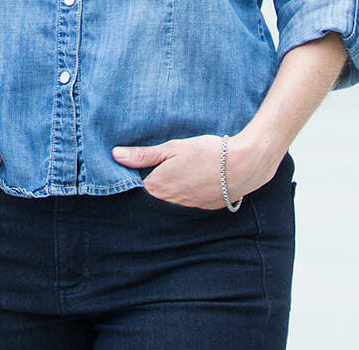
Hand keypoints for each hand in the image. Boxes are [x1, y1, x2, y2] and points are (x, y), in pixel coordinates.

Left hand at [112, 127, 280, 208]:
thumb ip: (143, 154)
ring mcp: (187, 208)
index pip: (136, 187)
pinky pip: (187, 204)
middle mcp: (170, 203)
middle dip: (152, 185)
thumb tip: (116, 155)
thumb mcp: (172, 148)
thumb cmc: (207, 152)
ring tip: (179, 174)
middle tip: (161, 168)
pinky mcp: (203, 209)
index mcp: (158, 187)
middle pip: (153, 197)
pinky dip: (187, 194)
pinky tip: (194, 181)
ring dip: (170, 191)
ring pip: (170, 201)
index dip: (135, 177)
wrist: (243, 165)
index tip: (136, 167)